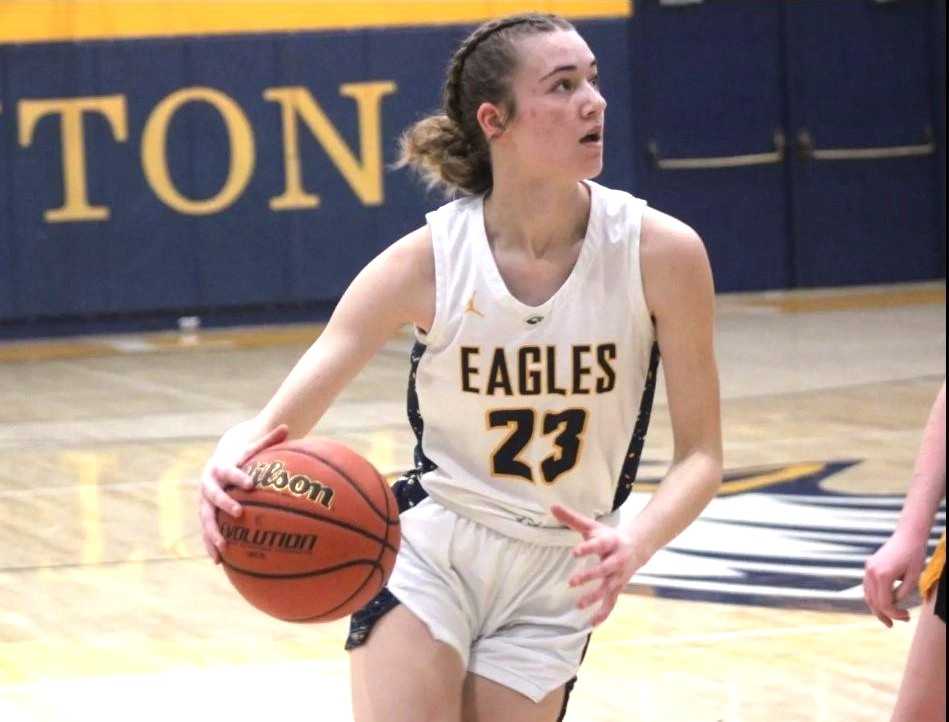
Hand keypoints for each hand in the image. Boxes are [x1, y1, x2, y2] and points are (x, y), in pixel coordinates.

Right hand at [198, 424, 288, 562]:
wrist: (217, 465)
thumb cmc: (242, 459)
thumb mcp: (253, 448)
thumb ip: (268, 440)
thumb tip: (286, 427)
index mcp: (222, 467)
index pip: (230, 471)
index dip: (239, 477)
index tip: (251, 484)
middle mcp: (209, 484)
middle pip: (214, 495)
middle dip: (225, 504)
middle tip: (240, 513)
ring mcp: (204, 502)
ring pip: (206, 518)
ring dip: (213, 532)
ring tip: (224, 547)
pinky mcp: (205, 515)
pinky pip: (206, 532)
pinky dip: (211, 545)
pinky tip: (219, 562)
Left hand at [551, 503, 648, 625]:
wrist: (638, 546)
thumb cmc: (609, 536)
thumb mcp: (592, 526)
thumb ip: (572, 519)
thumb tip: (552, 506)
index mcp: (610, 542)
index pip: (598, 545)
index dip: (587, 548)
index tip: (574, 552)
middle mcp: (616, 560)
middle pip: (604, 569)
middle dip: (589, 576)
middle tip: (571, 582)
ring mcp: (619, 576)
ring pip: (608, 588)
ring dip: (595, 597)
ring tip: (579, 605)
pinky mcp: (618, 588)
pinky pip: (612, 603)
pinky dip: (603, 613)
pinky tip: (592, 623)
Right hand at [863, 532, 926, 626]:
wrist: (907, 536)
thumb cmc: (914, 555)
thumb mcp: (914, 577)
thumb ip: (902, 593)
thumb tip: (894, 604)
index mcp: (882, 575)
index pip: (884, 603)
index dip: (894, 614)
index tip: (906, 617)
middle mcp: (871, 572)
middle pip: (873, 601)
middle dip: (883, 614)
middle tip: (894, 624)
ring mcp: (868, 568)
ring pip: (867, 595)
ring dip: (876, 607)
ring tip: (887, 617)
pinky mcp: (869, 566)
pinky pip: (868, 586)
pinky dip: (874, 597)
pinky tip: (883, 602)